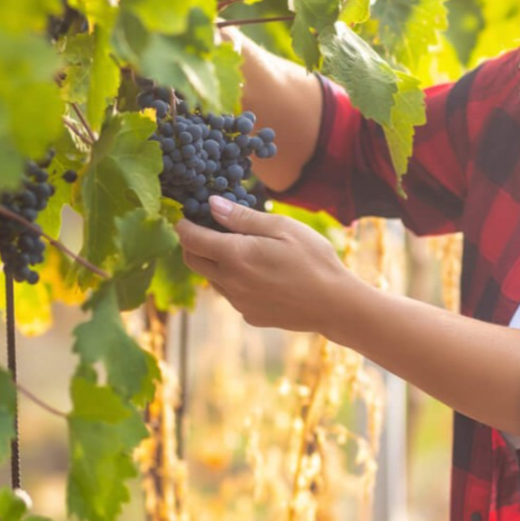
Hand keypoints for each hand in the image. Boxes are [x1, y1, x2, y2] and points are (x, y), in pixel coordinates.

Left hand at [175, 196, 353, 333]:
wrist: (335, 304)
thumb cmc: (314, 260)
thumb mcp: (283, 227)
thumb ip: (243, 217)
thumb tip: (211, 204)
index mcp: (234, 256)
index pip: (190, 238)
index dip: (184, 224)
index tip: (189, 215)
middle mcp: (230, 282)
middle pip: (191, 261)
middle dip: (192, 243)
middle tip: (209, 230)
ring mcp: (239, 303)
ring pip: (212, 279)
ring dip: (216, 264)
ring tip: (244, 251)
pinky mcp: (250, 316)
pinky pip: (233, 295)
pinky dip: (236, 282)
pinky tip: (262, 275)